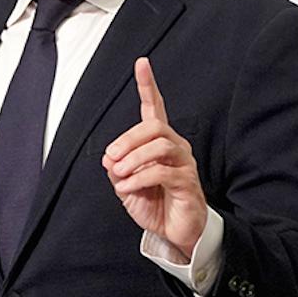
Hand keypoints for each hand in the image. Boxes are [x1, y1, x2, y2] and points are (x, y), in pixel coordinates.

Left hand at [102, 57, 207, 260]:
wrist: (174, 232)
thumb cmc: (154, 204)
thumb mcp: (126, 185)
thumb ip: (117, 168)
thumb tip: (110, 159)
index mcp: (158, 142)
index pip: (154, 108)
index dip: (148, 85)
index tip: (142, 63)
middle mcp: (175, 147)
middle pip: (154, 125)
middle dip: (128, 139)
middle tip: (111, 158)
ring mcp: (184, 163)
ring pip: (160, 145)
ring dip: (133, 159)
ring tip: (120, 175)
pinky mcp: (187, 182)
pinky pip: (162, 171)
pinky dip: (139, 178)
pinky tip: (127, 189)